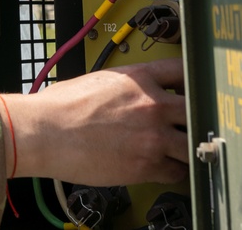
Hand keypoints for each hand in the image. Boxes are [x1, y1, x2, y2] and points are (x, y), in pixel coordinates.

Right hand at [0, 58, 188, 185]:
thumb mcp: (97, 80)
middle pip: (196, 110)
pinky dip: (174, 171)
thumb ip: (125, 86)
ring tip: (183, 151)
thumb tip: (131, 94)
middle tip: (192, 124)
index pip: (182, 71)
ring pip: (193, 145)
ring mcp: (153, 136)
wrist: (45, 132)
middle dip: (194, 118)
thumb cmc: (60, 107)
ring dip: (189, 148)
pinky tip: (166, 167)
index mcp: (138, 78)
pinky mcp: (147, 165)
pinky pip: (176, 171)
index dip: (191, 79)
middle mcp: (152, 105)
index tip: (194, 87)